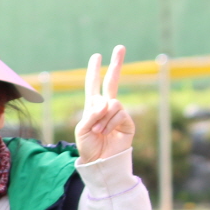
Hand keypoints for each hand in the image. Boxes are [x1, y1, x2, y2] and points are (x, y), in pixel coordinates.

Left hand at [74, 46, 135, 163]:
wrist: (100, 161)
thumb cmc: (88, 147)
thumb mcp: (82, 129)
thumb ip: (91, 114)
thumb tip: (106, 102)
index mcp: (92, 107)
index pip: (93, 85)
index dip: (94, 71)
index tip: (97, 56)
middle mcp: (106, 107)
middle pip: (112, 82)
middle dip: (116, 64)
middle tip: (120, 47)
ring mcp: (118, 114)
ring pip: (111, 103)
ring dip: (102, 118)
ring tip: (98, 131)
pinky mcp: (127, 122)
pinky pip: (118, 113)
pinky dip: (109, 123)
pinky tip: (106, 133)